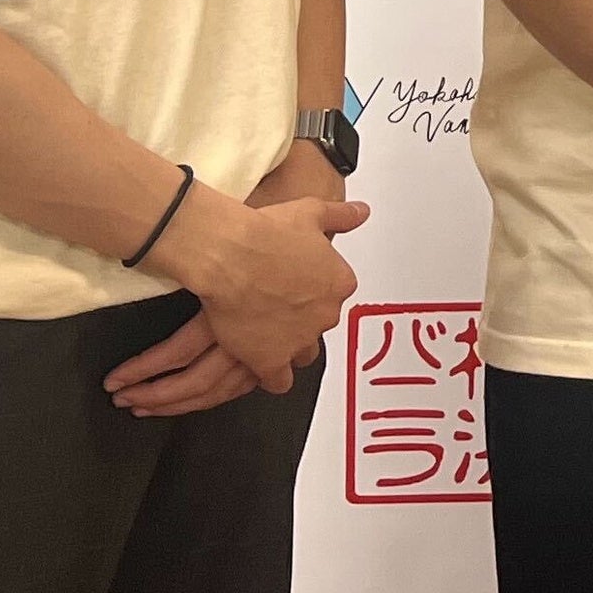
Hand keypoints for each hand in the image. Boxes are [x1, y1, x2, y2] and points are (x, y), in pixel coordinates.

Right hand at [147, 185, 367, 396]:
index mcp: (339, 282)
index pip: (334, 295)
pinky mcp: (271, 360)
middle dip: (301, 318)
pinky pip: (279, 381)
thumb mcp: (312, 212)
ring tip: (266, 334)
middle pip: (319, 324)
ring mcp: (299, 339)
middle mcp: (326, 313)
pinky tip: (258, 363)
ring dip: (288, 346)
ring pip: (302, 353)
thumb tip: (361, 212)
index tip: (295, 286)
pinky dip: (271, 375)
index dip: (312, 291)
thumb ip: (341, 215)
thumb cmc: (265, 232)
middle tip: (276, 305)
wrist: (231, 254)